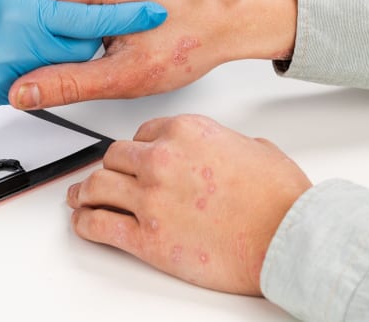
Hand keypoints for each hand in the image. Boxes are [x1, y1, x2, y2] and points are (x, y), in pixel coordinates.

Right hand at [0, 0, 167, 104]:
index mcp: (25, 15)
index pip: (90, 21)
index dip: (126, 16)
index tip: (155, 12)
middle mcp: (15, 49)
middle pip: (80, 52)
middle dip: (91, 38)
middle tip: (92, 21)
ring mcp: (3, 74)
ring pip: (59, 69)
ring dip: (66, 54)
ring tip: (56, 34)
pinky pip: (34, 84)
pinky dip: (40, 68)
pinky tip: (32, 50)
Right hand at [9, 0, 295, 108]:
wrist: (240, 13)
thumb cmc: (196, 41)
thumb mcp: (126, 74)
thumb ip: (68, 81)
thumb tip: (23, 91)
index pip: (46, 7)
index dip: (50, 36)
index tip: (65, 53)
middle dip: (73, 18)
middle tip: (102, 45)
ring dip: (91, 0)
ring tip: (121, 26)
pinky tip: (131, 6)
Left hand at [67, 115, 311, 294]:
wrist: (289, 238)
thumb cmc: (280, 199)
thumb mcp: (255, 148)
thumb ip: (226, 143)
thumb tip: (223, 151)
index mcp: (186, 131)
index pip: (142, 133)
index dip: (137, 148)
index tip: (134, 159)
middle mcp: (161, 159)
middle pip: (114, 157)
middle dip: (111, 169)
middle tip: (105, 178)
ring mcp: (149, 199)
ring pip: (97, 187)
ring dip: (85, 192)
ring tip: (80, 197)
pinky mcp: (146, 239)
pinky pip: (99, 226)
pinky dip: (85, 224)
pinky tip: (83, 222)